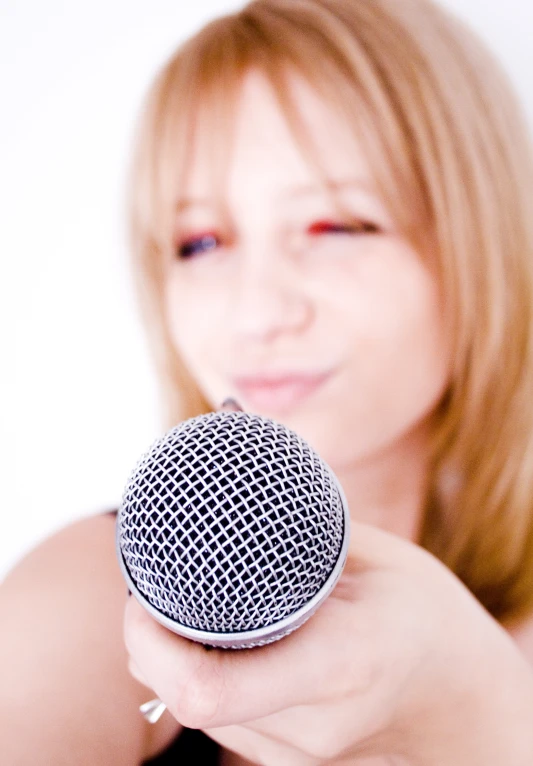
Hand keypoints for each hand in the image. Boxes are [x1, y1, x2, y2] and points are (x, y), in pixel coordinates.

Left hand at [124, 517, 532, 764]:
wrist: (457, 698)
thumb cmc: (422, 615)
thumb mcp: (381, 555)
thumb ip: (307, 526)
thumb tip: (244, 462)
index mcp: (340, 662)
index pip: (208, 688)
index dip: (150, 641)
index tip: (146, 589)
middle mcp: (311, 723)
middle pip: (182, 698)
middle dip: (148, 641)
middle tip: (157, 585)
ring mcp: (296, 753)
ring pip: (190, 711)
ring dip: (168, 658)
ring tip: (191, 605)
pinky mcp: (285, 760)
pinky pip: (215, 719)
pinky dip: (199, 675)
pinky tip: (222, 638)